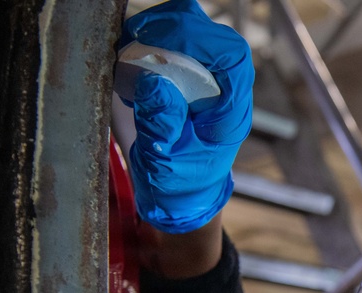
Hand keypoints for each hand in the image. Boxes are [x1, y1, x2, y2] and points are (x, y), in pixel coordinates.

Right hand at [118, 0, 253, 232]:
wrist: (180, 197)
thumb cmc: (177, 185)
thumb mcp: (163, 164)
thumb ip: (159, 126)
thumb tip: (152, 82)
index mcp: (230, 113)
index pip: (233, 58)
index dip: (198, 38)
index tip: (155, 39)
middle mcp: (225, 91)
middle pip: (214, 36)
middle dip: (175, 26)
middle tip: (135, 36)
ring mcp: (209, 81)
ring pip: (196, 32)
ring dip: (161, 29)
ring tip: (128, 46)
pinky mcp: (189, 76)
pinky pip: (176, 42)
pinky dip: (151, 38)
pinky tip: (129, 56)